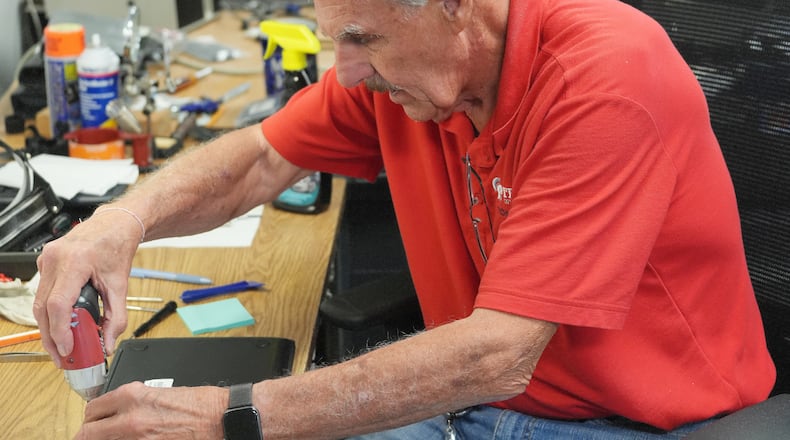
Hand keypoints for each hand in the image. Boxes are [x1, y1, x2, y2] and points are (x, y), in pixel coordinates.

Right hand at [33, 210, 139, 363]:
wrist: (113, 225)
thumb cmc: (116, 247)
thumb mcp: (120, 285)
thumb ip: (116, 317)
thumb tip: (109, 343)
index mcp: (74, 262)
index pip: (58, 304)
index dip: (60, 331)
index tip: (68, 349)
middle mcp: (54, 259)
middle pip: (43, 308)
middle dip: (51, 337)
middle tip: (63, 357)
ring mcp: (46, 260)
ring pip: (39, 303)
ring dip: (49, 327)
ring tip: (62, 346)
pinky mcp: (45, 263)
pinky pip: (43, 293)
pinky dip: (51, 312)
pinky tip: (61, 325)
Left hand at [76, 382, 227, 439]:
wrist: (223, 418)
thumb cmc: (202, 404)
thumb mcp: (162, 392)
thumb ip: (135, 401)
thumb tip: (119, 413)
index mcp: (132, 396)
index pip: (93, 409)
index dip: (92, 418)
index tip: (94, 422)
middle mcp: (129, 418)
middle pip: (88, 433)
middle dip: (91, 435)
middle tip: (96, 436)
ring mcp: (136, 439)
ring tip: (118, 438)